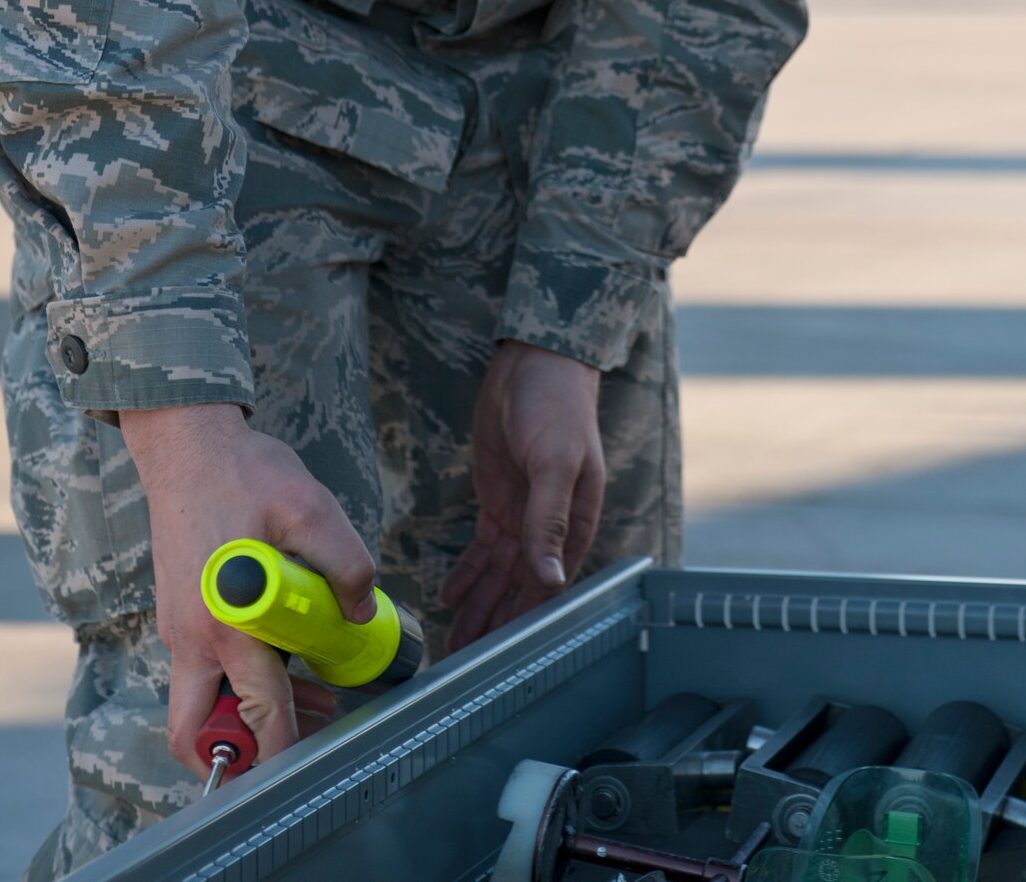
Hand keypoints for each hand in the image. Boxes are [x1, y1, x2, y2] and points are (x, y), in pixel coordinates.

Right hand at [121, 403, 376, 778]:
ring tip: (315, 701)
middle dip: (248, 751)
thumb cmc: (243, 475)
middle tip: (305, 733)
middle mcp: (192, 638)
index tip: (317, 754)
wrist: (187, 448)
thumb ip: (345, 562)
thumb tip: (363, 611)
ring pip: (203, 704)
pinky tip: (287, 658)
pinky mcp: (180, 616)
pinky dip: (239, 682)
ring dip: (248, 716)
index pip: (255, 711)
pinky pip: (203, 672)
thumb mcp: (310, 507)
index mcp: (226, 623)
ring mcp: (180, 630)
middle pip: (199, 731)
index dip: (287, 744)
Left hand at [440, 340, 603, 651]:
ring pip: (500, 574)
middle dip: (497, 623)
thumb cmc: (558, 407)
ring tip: (455, 642)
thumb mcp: (556, 461)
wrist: (534, 362)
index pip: (550, 583)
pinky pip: (483, 548)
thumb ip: (550, 519)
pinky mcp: (498, 498)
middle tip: (466, 662)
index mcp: (575, 520)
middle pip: (522, 586)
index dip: (526, 619)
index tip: (502, 657)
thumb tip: (550, 577)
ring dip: (479, 606)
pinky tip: (450, 595)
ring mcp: (522, 512)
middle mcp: (551, 524)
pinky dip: (468, 573)